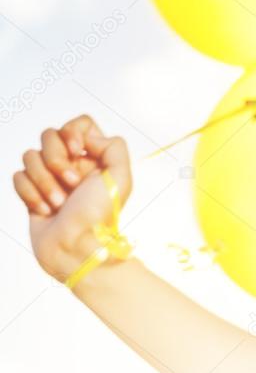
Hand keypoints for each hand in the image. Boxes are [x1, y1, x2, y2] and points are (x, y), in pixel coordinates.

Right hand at [12, 115, 131, 281]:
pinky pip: (18, 176)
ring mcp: (51, 178)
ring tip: (60, 203)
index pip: (80, 123)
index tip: (77, 150)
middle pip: (49, 135)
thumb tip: (86, 137)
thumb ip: (113, 147)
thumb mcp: (121, 178)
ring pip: (30, 156)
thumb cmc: (98, 216)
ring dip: (44, 181)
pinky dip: (30, 193)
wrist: (74, 249)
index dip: (73, 132)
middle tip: (72, 184)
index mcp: (96, 158)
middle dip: (55, 159)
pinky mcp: (32, 193)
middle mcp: (73, 165)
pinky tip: (45, 210)